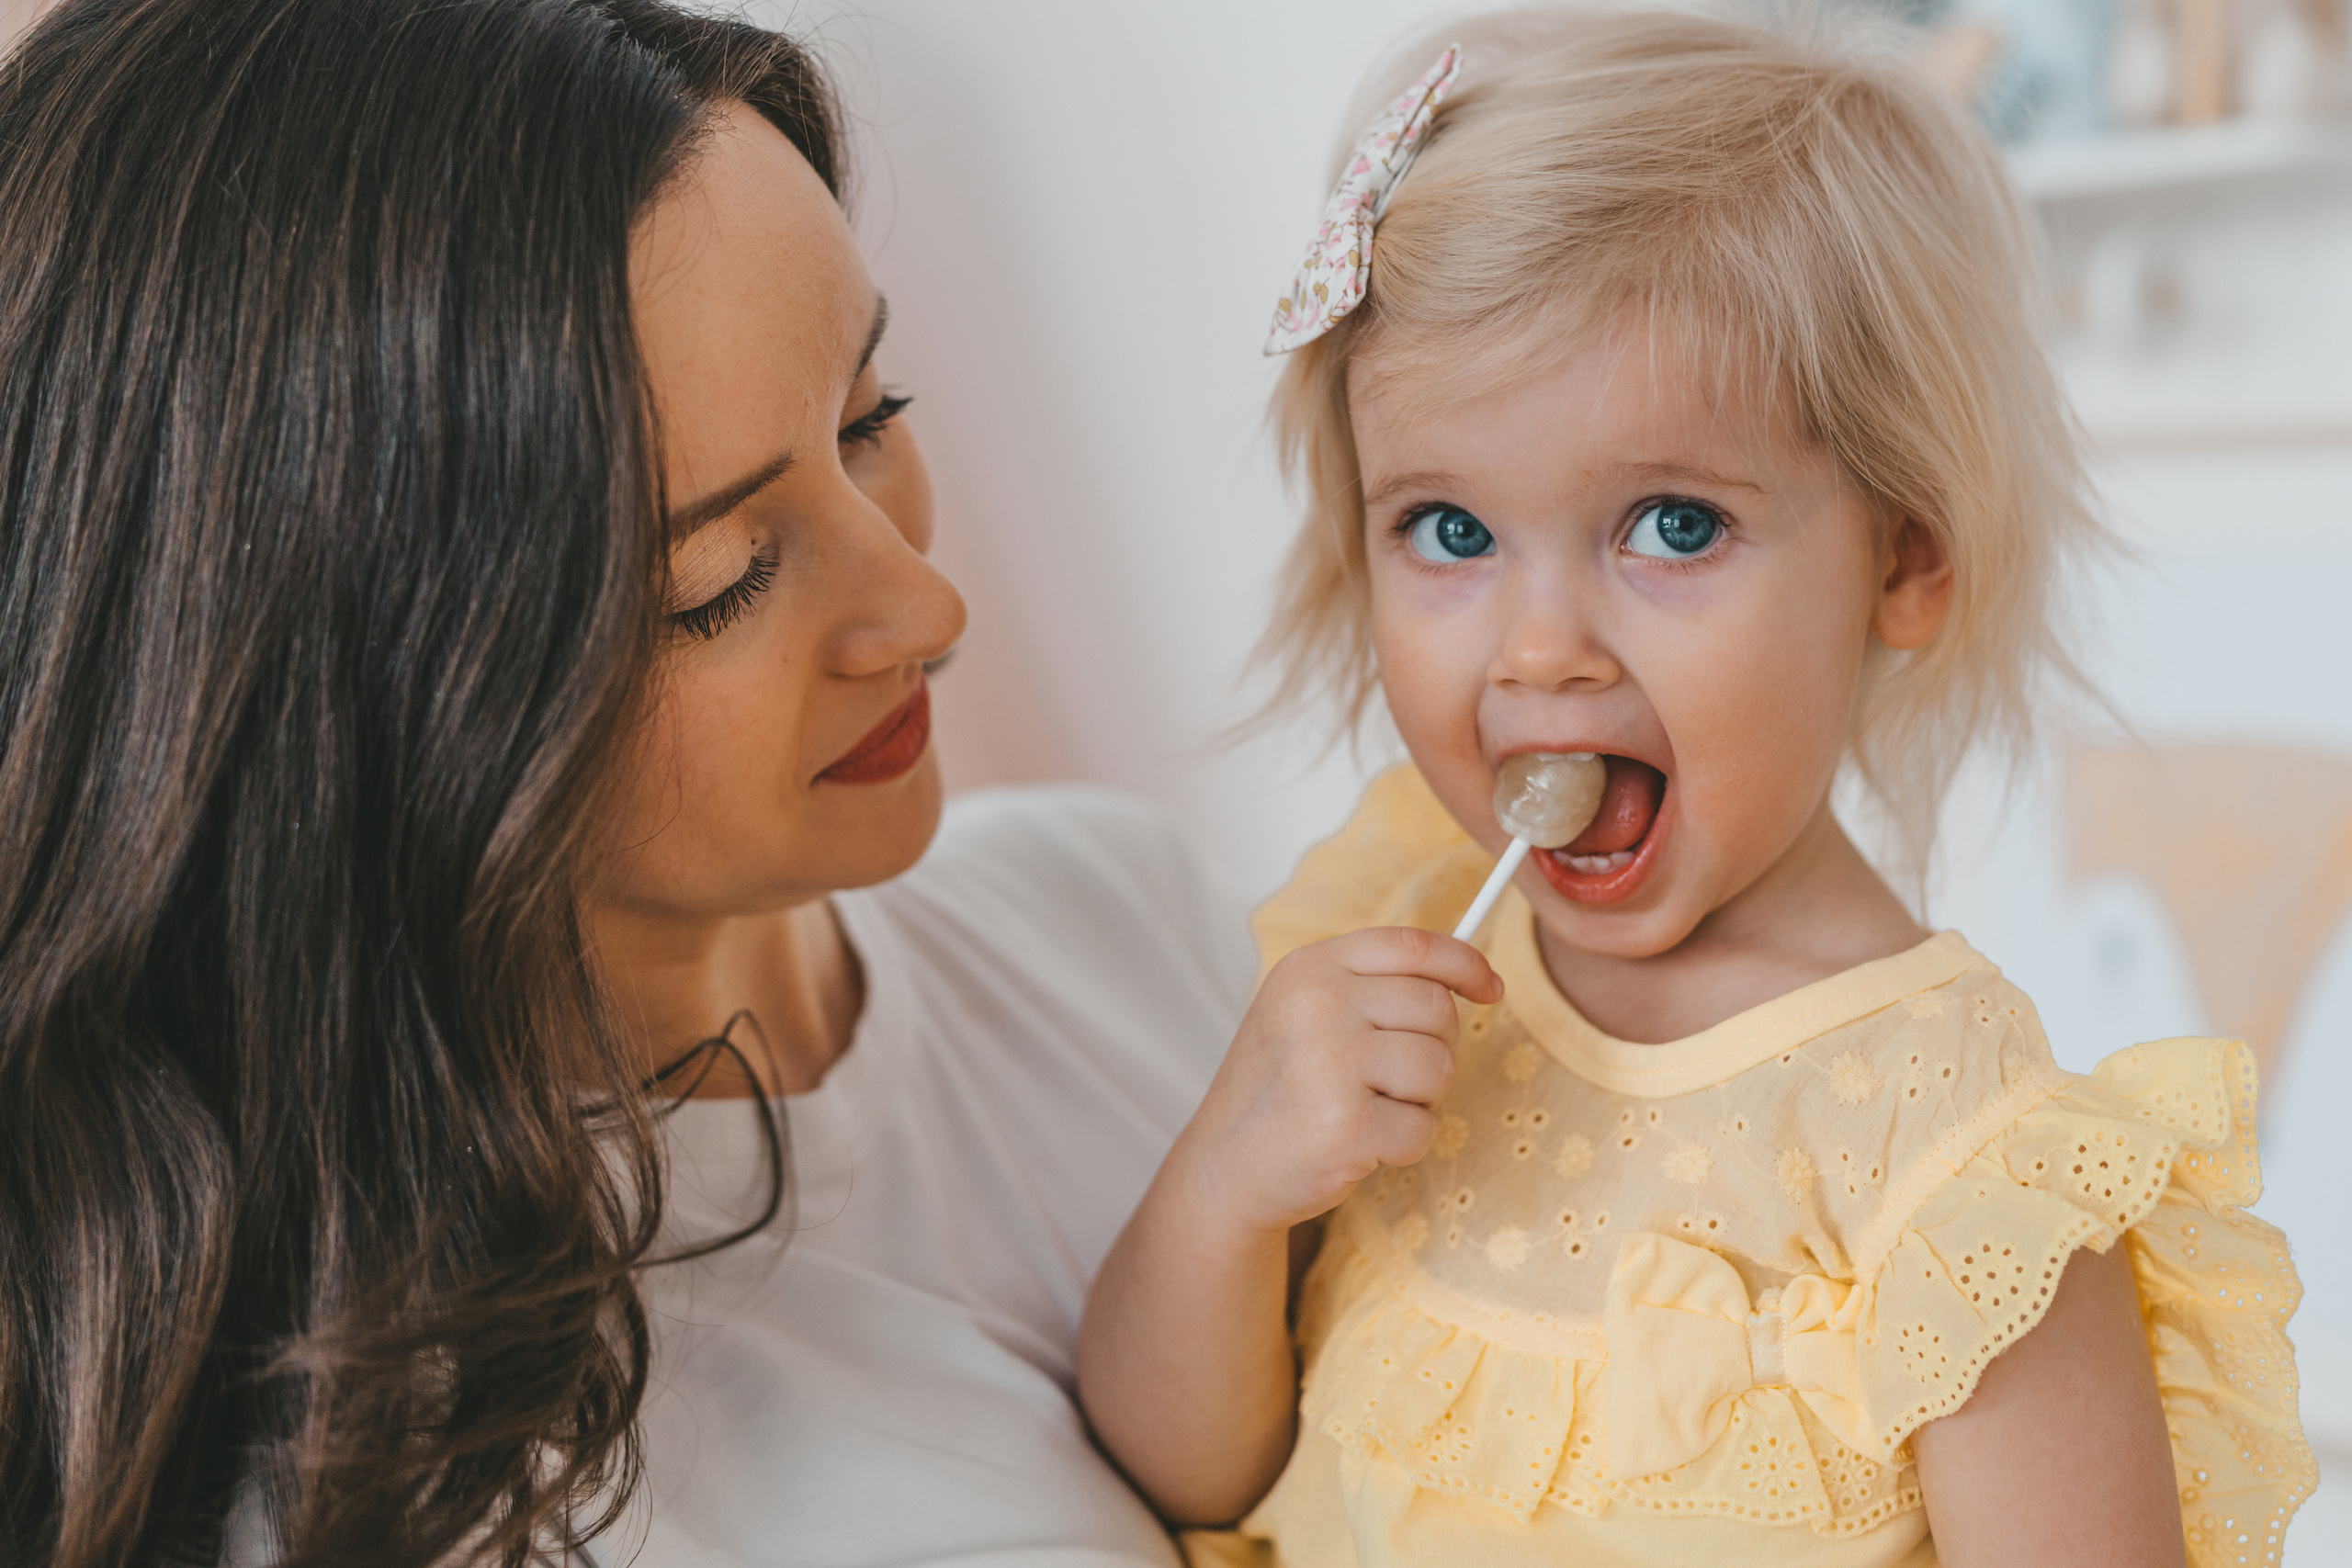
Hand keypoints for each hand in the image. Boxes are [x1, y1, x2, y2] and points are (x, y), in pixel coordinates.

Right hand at [1167, 926, 1502, 1240]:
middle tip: (1388, 1078)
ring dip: (1419, 1099)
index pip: (1412, 946)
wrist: (1226, 1166)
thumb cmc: (1279, 1087)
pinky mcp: (1346, 1124)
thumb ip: (1373, 985)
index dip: (1464, 964)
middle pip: (1437, 1008)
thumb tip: (1476, 976)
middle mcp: (1317, 1005)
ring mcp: (1330, 1063)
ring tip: (1369, 1107)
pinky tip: (1359, 1144)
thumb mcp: (1304, 1010)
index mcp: (1309, 968)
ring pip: (1439, 1067)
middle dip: (1431, 1048)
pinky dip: (1403, 1145)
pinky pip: (1424, 1128)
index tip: (1489, 988)